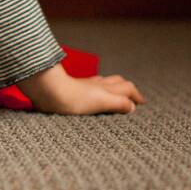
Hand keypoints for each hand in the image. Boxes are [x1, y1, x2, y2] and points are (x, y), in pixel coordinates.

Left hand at [17, 65, 145, 114]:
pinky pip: (92, 87)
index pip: (127, 88)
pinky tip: (92, 93)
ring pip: (105, 83)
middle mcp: (97, 85)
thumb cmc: (74, 99)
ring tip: (117, 94)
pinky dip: (99, 89)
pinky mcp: (73, 89)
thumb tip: (132, 106)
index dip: (136, 95)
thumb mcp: (101, 102)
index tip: (142, 103)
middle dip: (127, 89)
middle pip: (117, 82)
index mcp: (106, 89)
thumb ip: (118, 103)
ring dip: (114, 87)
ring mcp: (85, 86)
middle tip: (133, 97)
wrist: (48, 92)